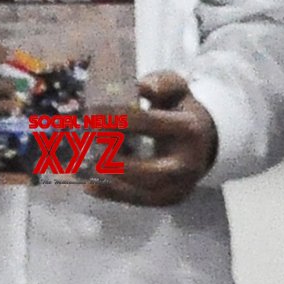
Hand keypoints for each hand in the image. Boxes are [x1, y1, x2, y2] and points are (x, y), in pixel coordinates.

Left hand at [86, 71, 216, 207]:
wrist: (202, 139)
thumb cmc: (178, 108)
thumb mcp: (175, 87)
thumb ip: (160, 83)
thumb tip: (140, 88)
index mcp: (188, 129)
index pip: (150, 125)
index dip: (119, 119)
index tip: (91, 113)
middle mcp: (189, 162)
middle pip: (152, 171)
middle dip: (116, 160)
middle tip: (87, 146)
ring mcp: (181, 184)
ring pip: (144, 190)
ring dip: (111, 180)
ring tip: (81, 165)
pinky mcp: (170, 198)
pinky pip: (140, 200)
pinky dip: (113, 194)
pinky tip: (89, 185)